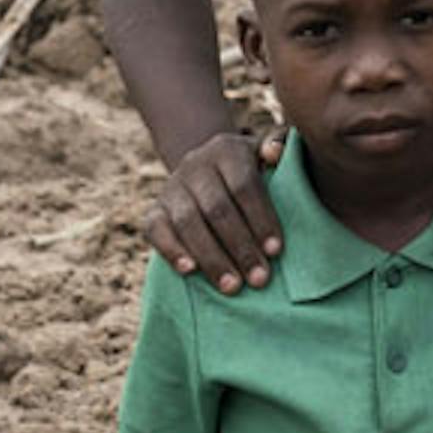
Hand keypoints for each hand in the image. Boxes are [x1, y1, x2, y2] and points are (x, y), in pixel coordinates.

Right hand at [143, 128, 287, 292]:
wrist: (206, 170)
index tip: (275, 251)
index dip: (260, 219)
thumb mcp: (265, 152)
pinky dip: (171, 250)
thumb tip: (276, 153)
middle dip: (240, 247)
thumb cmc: (249, 169)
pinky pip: (156, 230)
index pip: (244, 185)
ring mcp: (172, 187)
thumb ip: (277, 146)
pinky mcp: (154, 209)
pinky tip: (189, 271)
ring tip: (232, 286)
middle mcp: (195, 165)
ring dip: (211, 257)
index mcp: (227, 150)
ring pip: (188, 222)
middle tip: (259, 279)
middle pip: (217, 208)